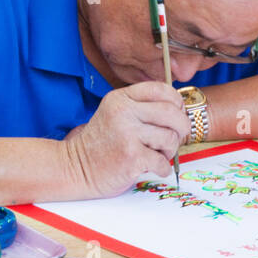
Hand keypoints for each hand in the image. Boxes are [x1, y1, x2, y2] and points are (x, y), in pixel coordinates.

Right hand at [63, 82, 189, 197]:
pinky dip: (163, 168)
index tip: (179, 112)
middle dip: (181, 127)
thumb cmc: (101, 143)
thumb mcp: (115, 113)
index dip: (176, 101)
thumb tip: (179, 109)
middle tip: (178, 136)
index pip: (160, 89)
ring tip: (158, 154)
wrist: (76, 168)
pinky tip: (154, 167)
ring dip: (170, 150)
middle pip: (171, 113)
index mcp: (121, 98)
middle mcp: (124, 112)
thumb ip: (141, 107)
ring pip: (170, 138)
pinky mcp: (132, 157)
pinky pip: (163, 161)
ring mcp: (127, 134)